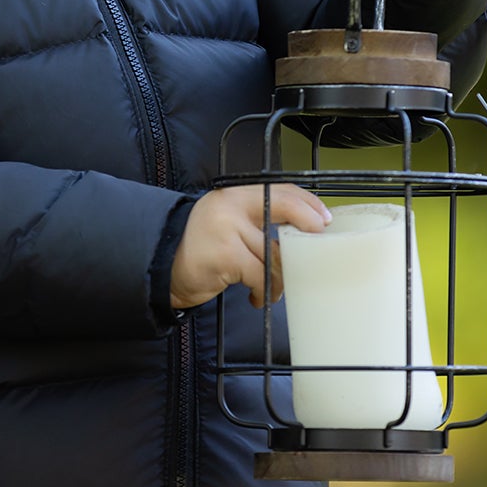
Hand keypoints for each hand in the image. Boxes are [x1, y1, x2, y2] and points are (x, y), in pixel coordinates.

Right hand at [170, 183, 330, 310]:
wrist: (163, 267)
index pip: (280, 190)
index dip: (307, 204)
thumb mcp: (227, 223)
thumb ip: (256, 220)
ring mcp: (228, 229)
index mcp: (235, 193)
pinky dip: (264, 291)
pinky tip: (256, 297)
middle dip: (307, 231)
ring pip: (275, 253)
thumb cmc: (202, 248)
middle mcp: (232, 205)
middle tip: (314, 253)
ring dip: (279, 277)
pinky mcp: (226, 255)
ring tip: (273, 288)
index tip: (324, 220)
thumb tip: (302, 229)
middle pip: (285, 210)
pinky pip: (261, 276)